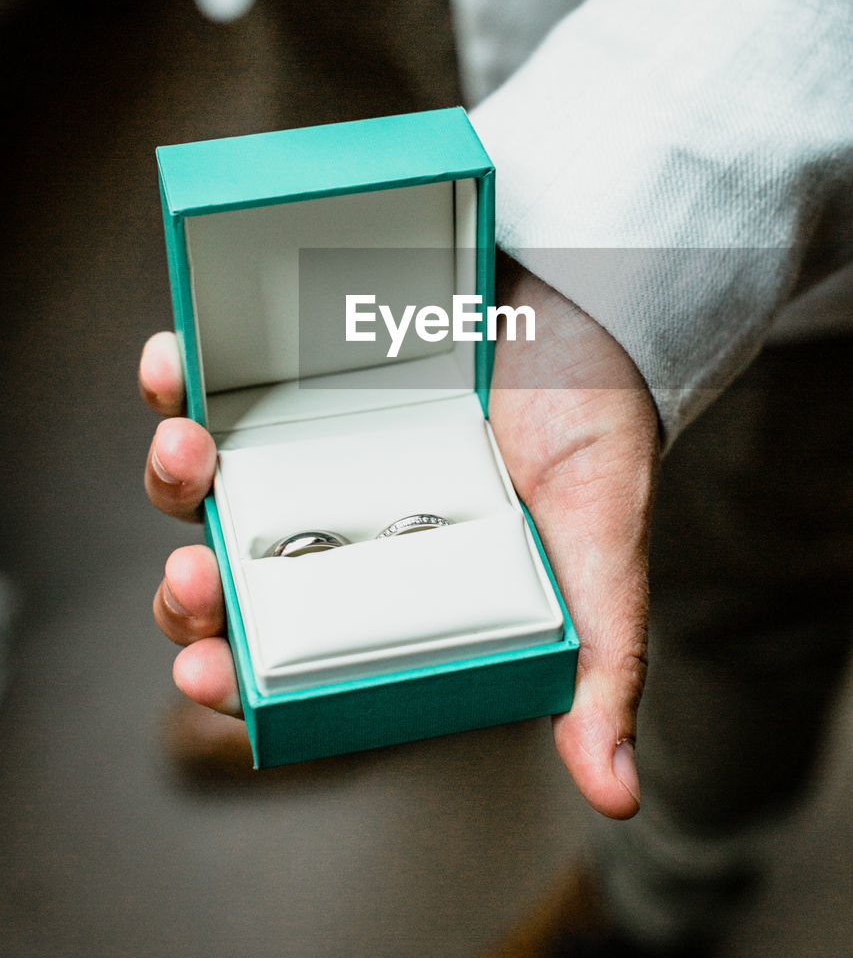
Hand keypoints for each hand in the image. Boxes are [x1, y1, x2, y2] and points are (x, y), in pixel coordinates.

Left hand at [143, 266, 658, 818]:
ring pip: (201, 485)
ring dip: (167, 478)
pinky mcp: (297, 367)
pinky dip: (173, 376)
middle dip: (187, 592)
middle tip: (197, 572)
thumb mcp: (603, 550)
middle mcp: (339, 522)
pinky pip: (209, 379)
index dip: (237, 676)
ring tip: (187, 449)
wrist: (595, 304)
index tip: (207, 673)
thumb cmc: (596, 431)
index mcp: (394, 585)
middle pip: (227, 580)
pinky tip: (169, 366)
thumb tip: (617, 792)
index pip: (295, 658)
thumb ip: (600, 661)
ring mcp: (308, 443)